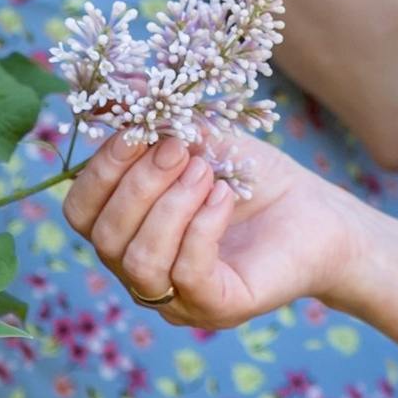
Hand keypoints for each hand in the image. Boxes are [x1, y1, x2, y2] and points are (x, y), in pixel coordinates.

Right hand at [63, 128, 359, 330]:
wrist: (317, 212)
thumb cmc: (251, 177)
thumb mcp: (199, 137)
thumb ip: (153, 117)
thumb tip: (110, 90)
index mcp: (125, 232)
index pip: (80, 212)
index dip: (100, 170)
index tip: (137, 130)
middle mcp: (139, 272)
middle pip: (104, 237)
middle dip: (139, 185)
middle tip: (181, 150)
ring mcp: (176, 298)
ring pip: (140, 262)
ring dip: (171, 207)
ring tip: (208, 173)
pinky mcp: (217, 308)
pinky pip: (188, 274)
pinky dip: (202, 228)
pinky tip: (225, 197)